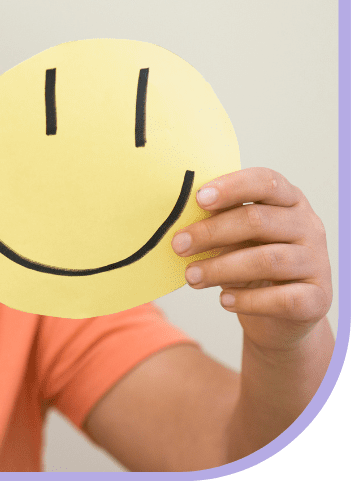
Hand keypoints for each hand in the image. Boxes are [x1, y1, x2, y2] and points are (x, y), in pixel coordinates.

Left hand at [170, 167, 331, 352]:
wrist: (281, 314)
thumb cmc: (250, 260)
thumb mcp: (236, 236)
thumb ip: (219, 220)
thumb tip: (179, 216)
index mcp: (288, 200)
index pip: (266, 181)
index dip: (232, 187)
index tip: (198, 199)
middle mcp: (308, 226)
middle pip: (258, 220)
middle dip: (211, 232)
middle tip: (178, 245)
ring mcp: (317, 262)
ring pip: (267, 260)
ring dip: (221, 268)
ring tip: (191, 277)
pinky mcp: (318, 298)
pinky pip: (283, 298)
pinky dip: (249, 300)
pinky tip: (224, 300)